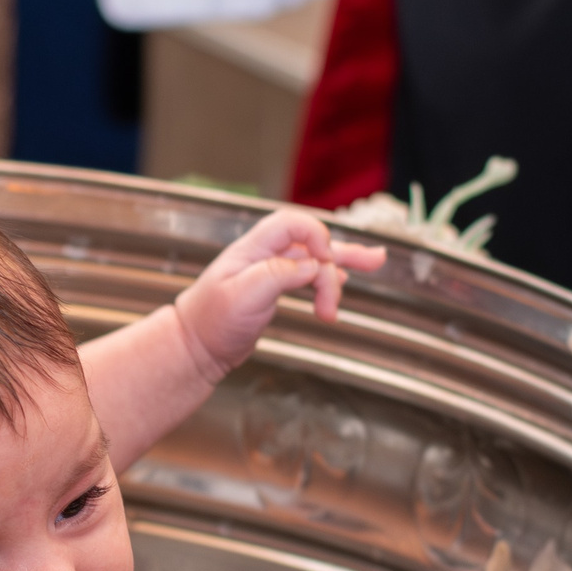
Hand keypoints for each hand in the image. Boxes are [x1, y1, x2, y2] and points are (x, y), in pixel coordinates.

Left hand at [172, 208, 387, 378]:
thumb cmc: (211, 321)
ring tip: (375, 262)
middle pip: (311, 240)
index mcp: (254, 249)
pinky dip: (328, 279)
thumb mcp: (242, 296)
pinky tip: (344, 280)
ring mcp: (270, 272)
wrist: (196, 346)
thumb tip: (314, 266)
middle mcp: (264, 255)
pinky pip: (308, 275)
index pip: (292, 224)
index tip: (325, 265)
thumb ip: (278, 275)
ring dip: (343, 264)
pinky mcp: (275, 289)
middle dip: (342, 251)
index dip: (316, 237)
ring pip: (314, 259)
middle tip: (374, 261)